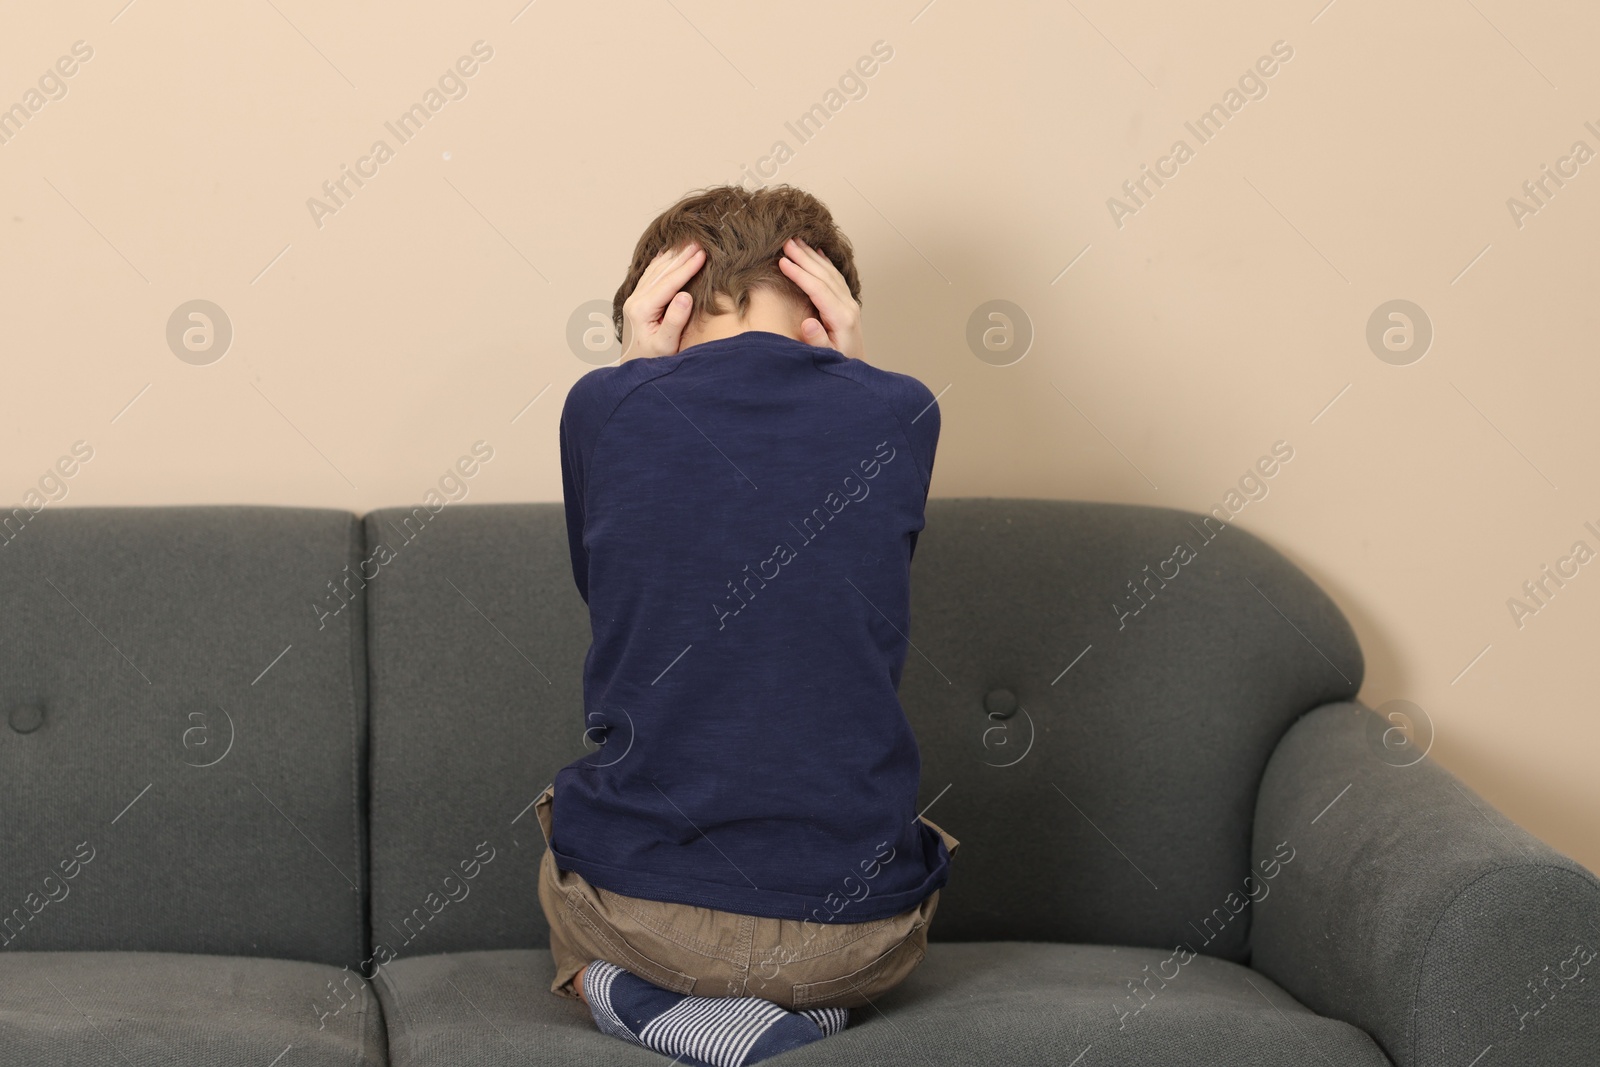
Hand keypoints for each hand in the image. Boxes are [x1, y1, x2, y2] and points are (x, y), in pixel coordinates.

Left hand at [619, 242, 704, 361]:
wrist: (633, 370)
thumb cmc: (652, 361)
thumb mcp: (666, 344)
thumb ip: (675, 321)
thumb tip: (685, 295)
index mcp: (642, 310)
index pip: (669, 283)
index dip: (687, 267)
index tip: (702, 254)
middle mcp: (635, 301)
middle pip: (661, 272)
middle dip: (681, 256)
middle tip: (699, 241)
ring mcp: (633, 299)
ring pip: (654, 271)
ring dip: (672, 256)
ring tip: (688, 243)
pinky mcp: (636, 301)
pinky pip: (649, 276)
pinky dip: (660, 263)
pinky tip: (667, 254)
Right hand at [779, 237, 863, 360]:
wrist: (855, 368)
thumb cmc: (837, 364)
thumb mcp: (826, 358)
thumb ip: (818, 342)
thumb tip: (808, 323)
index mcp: (842, 318)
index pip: (818, 289)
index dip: (800, 274)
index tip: (783, 261)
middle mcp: (848, 306)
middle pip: (824, 275)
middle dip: (804, 257)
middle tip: (786, 241)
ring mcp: (850, 303)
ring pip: (830, 273)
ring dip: (812, 255)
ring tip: (796, 241)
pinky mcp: (848, 303)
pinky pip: (836, 277)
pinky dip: (825, 262)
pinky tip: (817, 251)